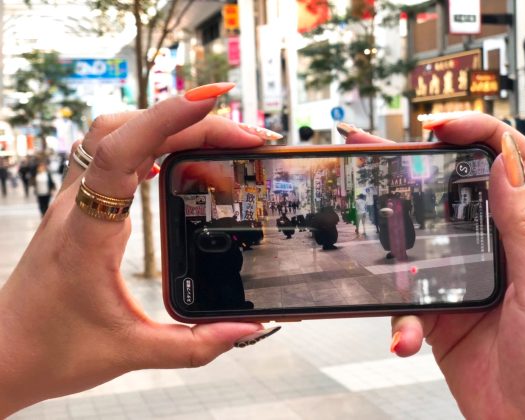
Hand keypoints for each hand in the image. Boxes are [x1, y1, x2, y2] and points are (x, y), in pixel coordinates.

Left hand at [0, 95, 269, 416]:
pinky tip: (175, 154)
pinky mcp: (80, 206)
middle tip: (246, 135)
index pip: (122, 153)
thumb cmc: (51, 350)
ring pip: (117, 134)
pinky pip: (113, 154)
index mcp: (86, 233)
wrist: (1, 355)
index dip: (166, 118)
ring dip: (169, 124)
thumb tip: (246, 327)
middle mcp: (77, 205)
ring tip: (220, 135)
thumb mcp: (129, 352)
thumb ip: (194, 345)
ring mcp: (75, 201)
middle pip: (129, 131)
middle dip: (191, 120)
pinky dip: (150, 141)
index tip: (212, 101)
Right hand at [345, 114, 524, 418]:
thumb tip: (505, 163)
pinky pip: (406, 302)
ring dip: (390, 249)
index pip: (508, 165)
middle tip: (374, 150)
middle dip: (412, 169)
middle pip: (452, 192)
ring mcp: (463, 281)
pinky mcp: (440, 313)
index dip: (478, 133)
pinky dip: (400, 321)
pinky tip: (407, 336)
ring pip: (418, 244)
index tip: (441, 126)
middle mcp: (496, 251)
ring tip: (367, 236)